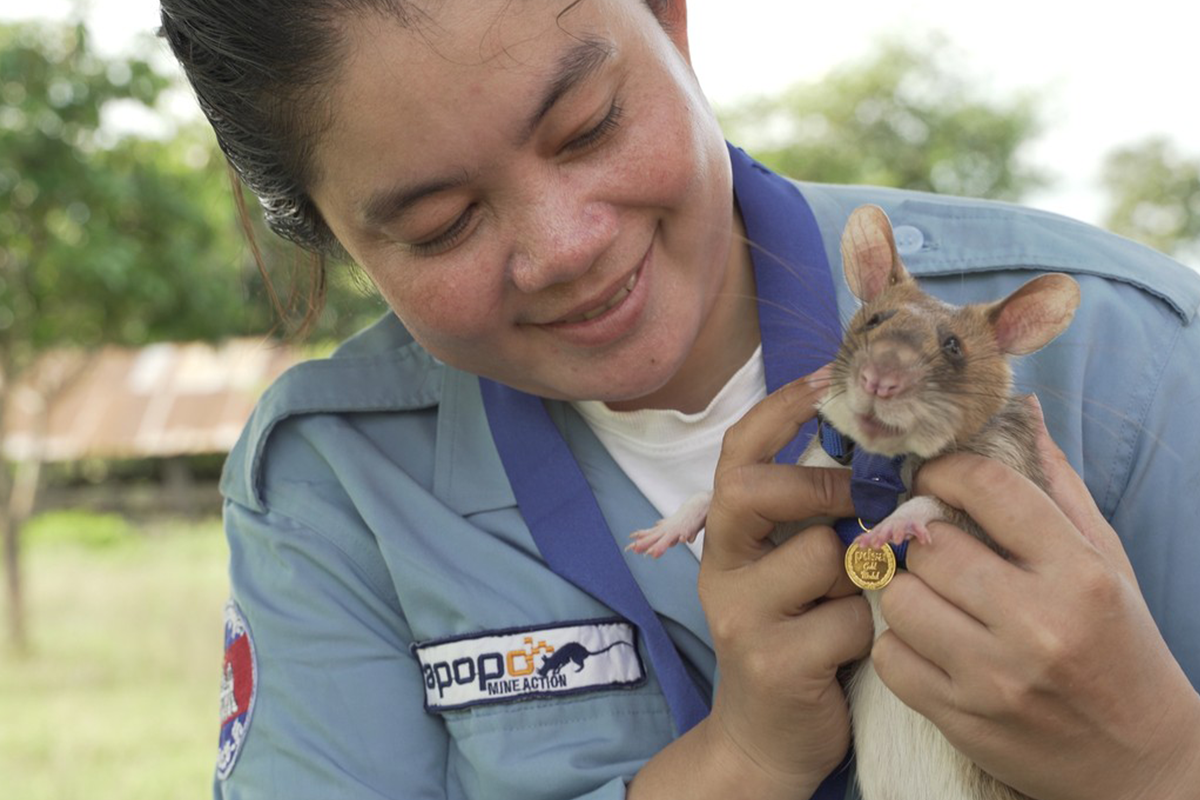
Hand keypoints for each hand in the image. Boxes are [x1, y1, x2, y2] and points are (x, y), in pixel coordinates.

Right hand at [698, 372, 871, 796]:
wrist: (768, 737)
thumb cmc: (800, 637)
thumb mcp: (796, 571)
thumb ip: (819, 521)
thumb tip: (887, 456)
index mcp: (729, 537)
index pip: (737, 453)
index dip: (780, 409)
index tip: (828, 375)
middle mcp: (722, 568)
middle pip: (755, 490)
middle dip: (822, 486)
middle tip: (862, 502)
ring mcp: (740, 615)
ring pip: (821, 556)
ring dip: (862, 575)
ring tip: (861, 603)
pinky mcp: (772, 661)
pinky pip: (847, 619)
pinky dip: (869, 630)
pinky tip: (857, 649)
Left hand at [874, 399, 1199, 799]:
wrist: (1139, 761)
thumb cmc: (1118, 646)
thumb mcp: (1104, 562)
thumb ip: (1056, 488)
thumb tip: (1017, 413)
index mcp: (1078, 574)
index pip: (990, 488)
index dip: (948, 470)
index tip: (935, 476)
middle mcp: (1037, 624)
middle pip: (930, 545)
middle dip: (924, 538)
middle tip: (935, 545)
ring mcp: (994, 677)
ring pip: (898, 598)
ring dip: (906, 590)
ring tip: (934, 595)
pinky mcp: (961, 719)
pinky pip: (889, 657)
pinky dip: (899, 645)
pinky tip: (929, 643)